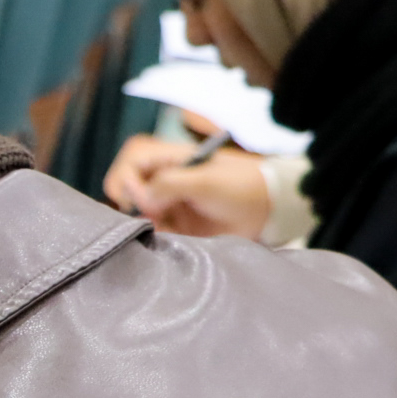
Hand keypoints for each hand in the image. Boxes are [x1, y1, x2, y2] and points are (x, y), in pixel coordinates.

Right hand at [102, 135, 271, 238]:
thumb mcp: (206, 181)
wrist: (269, 212)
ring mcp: (169, 203)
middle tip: (150, 217)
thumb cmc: (242, 187)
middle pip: (127, 186)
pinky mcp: (175, 225)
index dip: (128, 178)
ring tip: (160, 229)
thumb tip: (141, 200)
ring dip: (140, 221)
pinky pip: (150, 230)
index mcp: (170, 159)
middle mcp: (164, 179)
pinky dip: (150, 236)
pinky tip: (166, 238)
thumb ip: (169, 185)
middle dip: (130, 203)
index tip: (143, 198)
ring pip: (135, 211)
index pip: (132, 160)